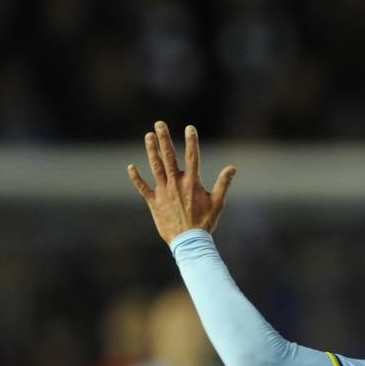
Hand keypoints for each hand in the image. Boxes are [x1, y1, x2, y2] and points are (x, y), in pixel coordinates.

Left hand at [128, 121, 235, 243]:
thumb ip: (223, 183)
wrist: (189, 241)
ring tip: (148, 136)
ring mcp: (163, 192)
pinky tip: (131, 166)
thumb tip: (232, 168)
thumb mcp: (218, 203)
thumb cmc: (205, 223)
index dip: (191, 141)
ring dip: (151, 151)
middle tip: (159, 124)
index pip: (192, 157)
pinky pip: (142, 187)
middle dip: (164, 139)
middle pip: (169, 157)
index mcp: (192, 183)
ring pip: (155, 167)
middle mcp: (176, 184)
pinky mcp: (154, 202)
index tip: (189, 128)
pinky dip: (136, 177)